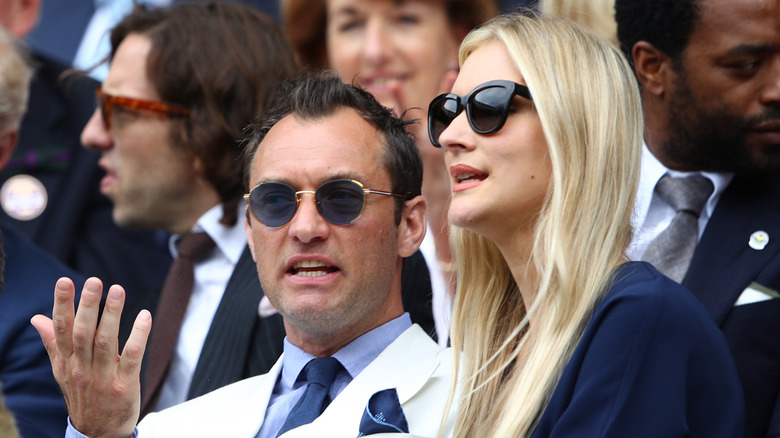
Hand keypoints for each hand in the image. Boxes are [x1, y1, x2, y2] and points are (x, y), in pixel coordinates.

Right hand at [30, 277, 150, 437]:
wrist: (98, 434)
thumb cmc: (83, 395)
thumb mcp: (63, 371)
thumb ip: (53, 343)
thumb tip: (38, 318)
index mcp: (67, 362)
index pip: (62, 329)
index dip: (62, 305)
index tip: (64, 281)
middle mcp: (82, 368)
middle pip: (83, 333)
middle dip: (87, 306)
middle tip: (94, 282)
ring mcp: (103, 377)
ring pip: (106, 342)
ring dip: (112, 315)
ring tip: (118, 290)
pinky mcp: (124, 386)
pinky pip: (131, 358)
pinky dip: (138, 336)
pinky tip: (144, 316)